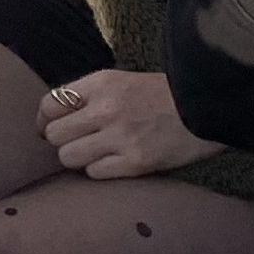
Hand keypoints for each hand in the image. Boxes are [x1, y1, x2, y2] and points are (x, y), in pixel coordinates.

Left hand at [35, 68, 214, 180]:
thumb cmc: (162, 94)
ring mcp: (121, 137)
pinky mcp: (136, 162)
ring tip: (94, 154)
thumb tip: (53, 117)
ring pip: (68, 157)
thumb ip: (89, 95)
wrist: (208, 106)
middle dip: (61, 141)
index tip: (51, 127)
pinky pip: (94, 173)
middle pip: (54, 135)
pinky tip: (113, 163)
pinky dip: (98, 170)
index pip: (49, 105)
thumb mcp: (122, 80)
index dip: (46, 120)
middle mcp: (106, 109)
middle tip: (76, 142)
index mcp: (101, 83)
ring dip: (77, 158)